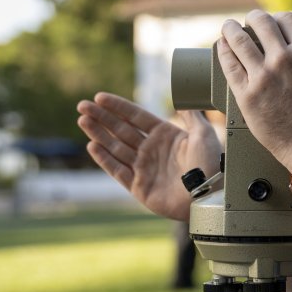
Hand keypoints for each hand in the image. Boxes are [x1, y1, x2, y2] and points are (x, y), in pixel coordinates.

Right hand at [76, 92, 221, 220]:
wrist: (208, 194)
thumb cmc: (209, 164)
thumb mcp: (203, 134)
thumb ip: (191, 116)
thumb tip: (184, 100)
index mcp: (165, 135)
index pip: (136, 116)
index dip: (118, 107)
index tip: (100, 97)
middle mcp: (151, 150)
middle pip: (121, 129)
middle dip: (102, 117)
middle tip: (82, 106)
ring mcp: (144, 168)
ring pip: (115, 147)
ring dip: (99, 134)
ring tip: (83, 120)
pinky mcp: (139, 187)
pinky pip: (118, 170)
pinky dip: (105, 159)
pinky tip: (92, 145)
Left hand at [216, 10, 291, 169]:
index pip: (286, 18)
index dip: (277, 17)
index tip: (271, 21)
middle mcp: (284, 58)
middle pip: (261, 22)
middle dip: (253, 18)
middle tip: (249, 21)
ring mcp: (263, 76)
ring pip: (239, 40)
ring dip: (231, 28)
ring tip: (228, 27)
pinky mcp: (246, 93)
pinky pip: (229, 64)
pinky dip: (223, 50)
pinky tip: (222, 46)